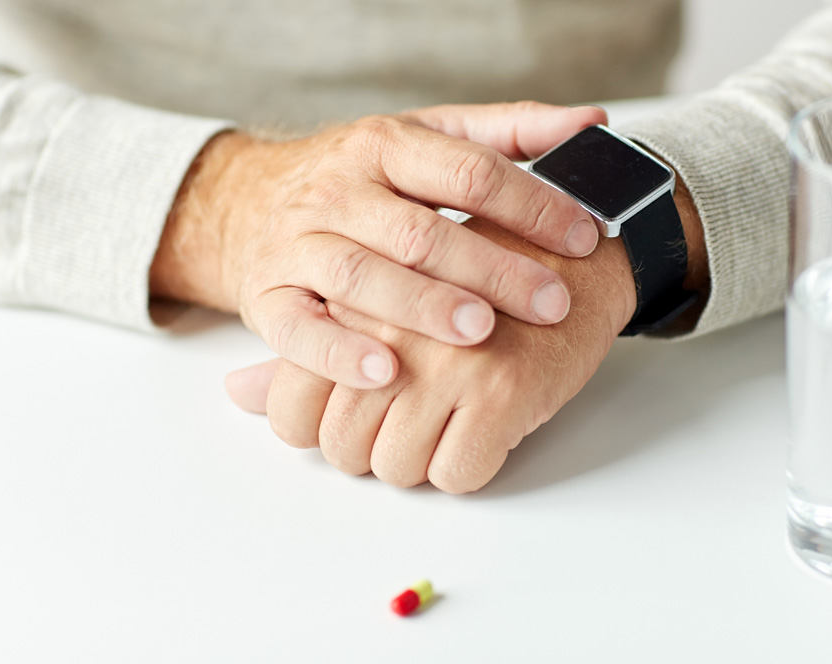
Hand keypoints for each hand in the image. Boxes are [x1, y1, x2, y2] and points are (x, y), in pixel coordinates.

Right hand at [150, 102, 607, 388]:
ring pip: (362, 276)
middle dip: (491, 268)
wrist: (241, 203)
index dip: (531, 204)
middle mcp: (339, 191)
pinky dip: (339, 353)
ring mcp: (299, 245)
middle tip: (549, 301)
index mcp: (385, 146)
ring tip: (479, 332)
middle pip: (421, 231)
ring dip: (422, 306)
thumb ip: (507, 133)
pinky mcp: (268, 297)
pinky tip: (385, 374)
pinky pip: (299, 329)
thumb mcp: (424, 138)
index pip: (468, 172)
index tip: (584, 237)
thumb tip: (589, 122)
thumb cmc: (355, 177)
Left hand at [226, 218, 638, 492]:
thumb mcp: (384, 297)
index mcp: (354, 299)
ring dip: (421, 460)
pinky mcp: (504, 391)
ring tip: (449, 422)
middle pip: (340, 446)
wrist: (578, 257)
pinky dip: (470, 466)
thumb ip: (310, 347)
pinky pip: (458, 475)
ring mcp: (448, 362)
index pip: (292, 406)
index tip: (355, 417)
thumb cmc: (476, 279)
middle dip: (371, 448)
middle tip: (411, 421)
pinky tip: (487, 428)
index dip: (318, 427)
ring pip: (396, 468)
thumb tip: (237, 393)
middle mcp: (391, 328)